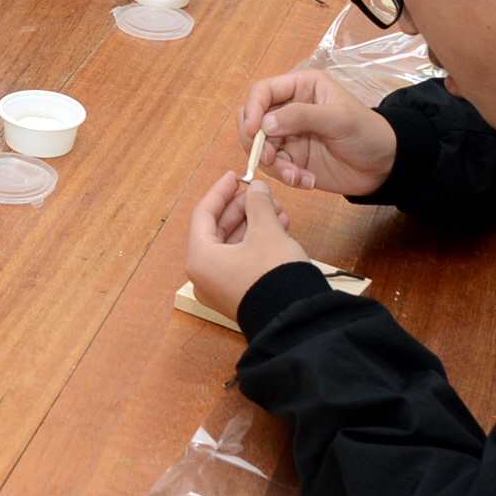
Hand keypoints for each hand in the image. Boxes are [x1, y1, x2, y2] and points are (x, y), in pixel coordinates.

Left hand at [184, 173, 309, 321]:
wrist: (295, 319)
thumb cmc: (273, 277)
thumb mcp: (266, 231)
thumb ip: (258, 204)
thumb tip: (257, 190)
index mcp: (199, 258)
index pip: (204, 214)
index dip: (221, 191)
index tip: (235, 176)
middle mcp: (204, 275)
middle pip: (218, 229)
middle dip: (243, 209)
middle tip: (262, 195)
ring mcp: (220, 288)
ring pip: (233, 245)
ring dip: (254, 224)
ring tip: (277, 210)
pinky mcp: (238, 295)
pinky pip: (242, 260)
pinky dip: (258, 242)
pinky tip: (280, 229)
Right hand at [234, 68, 398, 195]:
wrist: (385, 166)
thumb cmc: (368, 133)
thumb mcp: (339, 119)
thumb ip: (302, 116)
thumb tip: (264, 124)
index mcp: (300, 88)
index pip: (263, 92)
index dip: (252, 109)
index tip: (253, 131)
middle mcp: (289, 109)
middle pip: (252, 119)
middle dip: (256, 141)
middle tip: (270, 158)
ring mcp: (289, 135)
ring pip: (260, 147)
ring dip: (273, 165)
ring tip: (296, 176)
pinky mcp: (292, 159)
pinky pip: (274, 168)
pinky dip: (285, 177)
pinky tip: (307, 181)